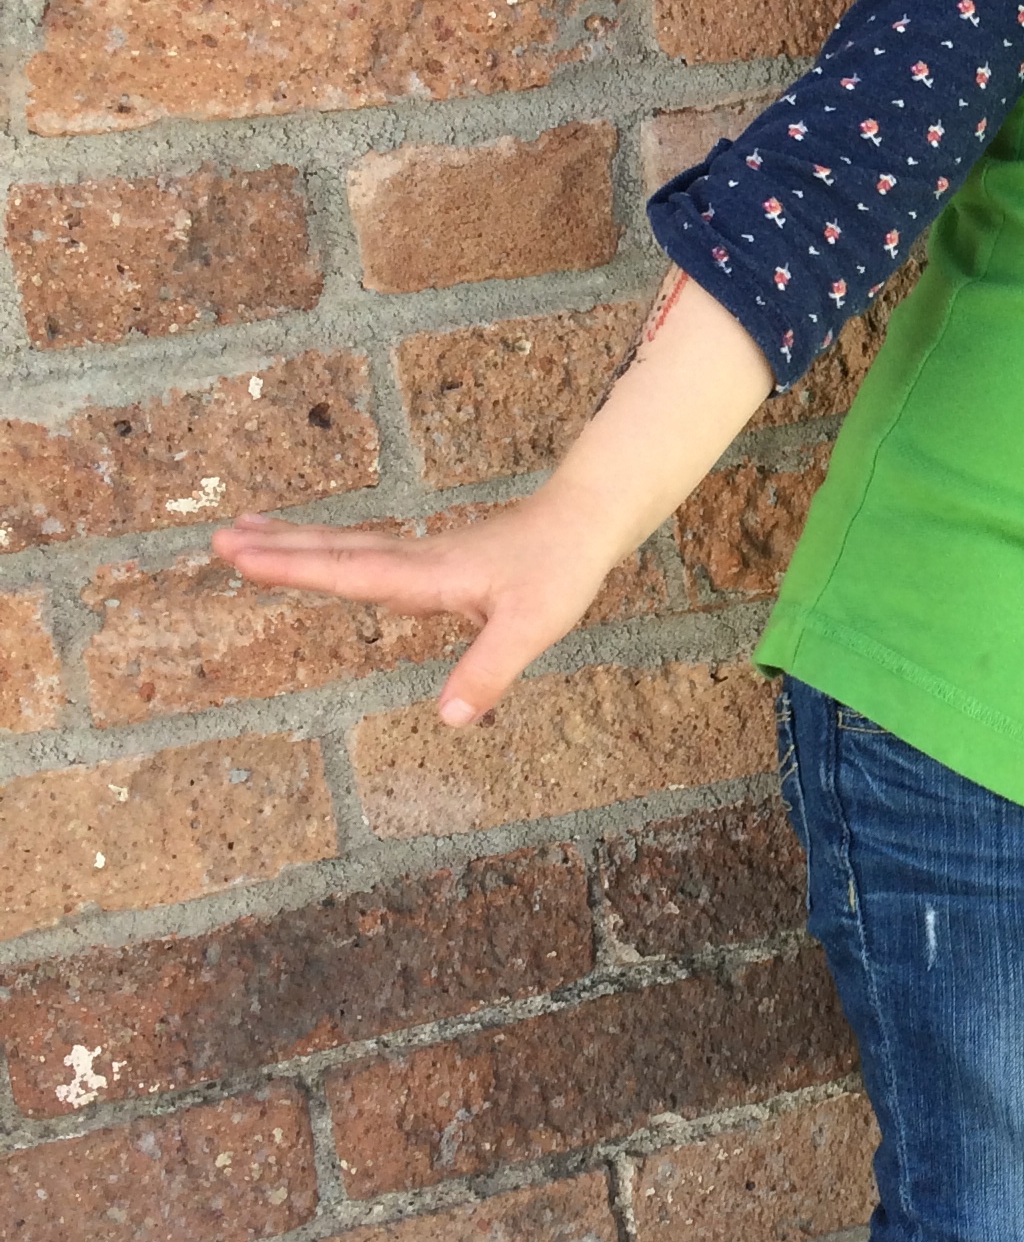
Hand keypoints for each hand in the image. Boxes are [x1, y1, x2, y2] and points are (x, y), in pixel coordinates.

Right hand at [209, 495, 622, 725]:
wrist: (586, 522)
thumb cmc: (560, 571)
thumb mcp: (533, 627)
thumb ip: (489, 670)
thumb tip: (450, 718)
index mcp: (428, 574)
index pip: (350, 572)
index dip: (296, 567)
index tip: (242, 556)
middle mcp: (417, 559)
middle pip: (336, 551)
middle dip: (278, 548)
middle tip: (218, 538)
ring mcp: (424, 555)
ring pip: (348, 547)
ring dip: (297, 541)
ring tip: (247, 530)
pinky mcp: (436, 559)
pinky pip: (368, 552)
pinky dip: (333, 550)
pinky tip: (322, 554)